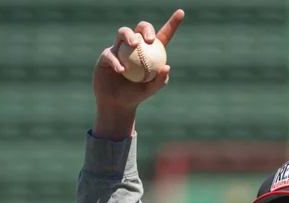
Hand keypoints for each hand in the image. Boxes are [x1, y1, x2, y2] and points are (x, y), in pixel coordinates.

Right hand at [92, 10, 184, 140]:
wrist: (117, 103)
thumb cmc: (136, 95)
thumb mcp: (151, 89)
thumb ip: (160, 80)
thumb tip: (167, 66)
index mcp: (150, 51)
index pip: (163, 34)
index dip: (172, 23)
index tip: (181, 12)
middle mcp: (135, 46)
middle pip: (141, 28)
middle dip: (146, 28)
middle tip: (149, 39)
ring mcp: (120, 48)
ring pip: (123, 33)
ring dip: (129, 35)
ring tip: (134, 44)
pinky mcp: (106, 55)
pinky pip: (111, 54)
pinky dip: (117, 61)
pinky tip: (122, 70)